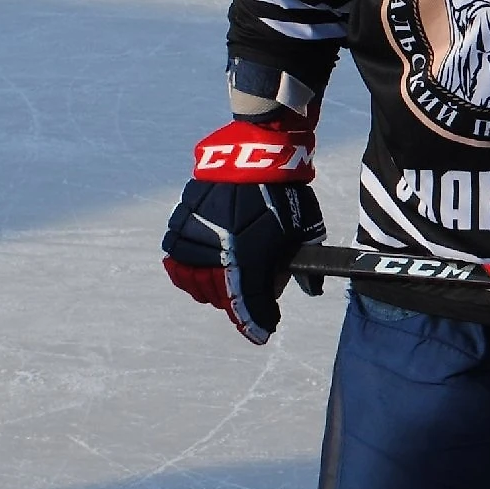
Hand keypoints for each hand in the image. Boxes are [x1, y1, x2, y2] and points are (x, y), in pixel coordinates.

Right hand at [161, 116, 323, 344]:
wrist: (256, 155)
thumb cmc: (286, 193)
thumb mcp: (305, 230)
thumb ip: (305, 263)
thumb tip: (312, 288)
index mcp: (248, 260)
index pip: (249, 306)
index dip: (256, 324)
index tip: (264, 333)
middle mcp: (218, 255)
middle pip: (223, 298)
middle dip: (239, 306)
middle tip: (252, 303)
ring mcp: (195, 241)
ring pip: (195, 284)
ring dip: (212, 292)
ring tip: (226, 289)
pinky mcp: (180, 225)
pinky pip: (177, 262)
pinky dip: (188, 273)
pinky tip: (200, 272)